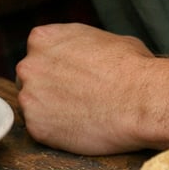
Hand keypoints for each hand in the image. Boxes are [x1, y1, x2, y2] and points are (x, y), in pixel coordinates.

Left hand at [16, 23, 154, 152]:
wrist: (139, 99)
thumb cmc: (130, 66)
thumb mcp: (104, 38)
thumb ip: (81, 45)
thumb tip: (87, 54)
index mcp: (43, 38)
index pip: (39, 52)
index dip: (56, 64)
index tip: (71, 75)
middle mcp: (29, 65)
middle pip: (31, 78)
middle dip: (49, 86)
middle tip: (75, 96)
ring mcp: (29, 97)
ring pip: (33, 105)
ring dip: (50, 110)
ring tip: (80, 113)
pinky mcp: (35, 128)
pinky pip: (40, 130)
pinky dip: (56, 131)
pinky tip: (79, 127)